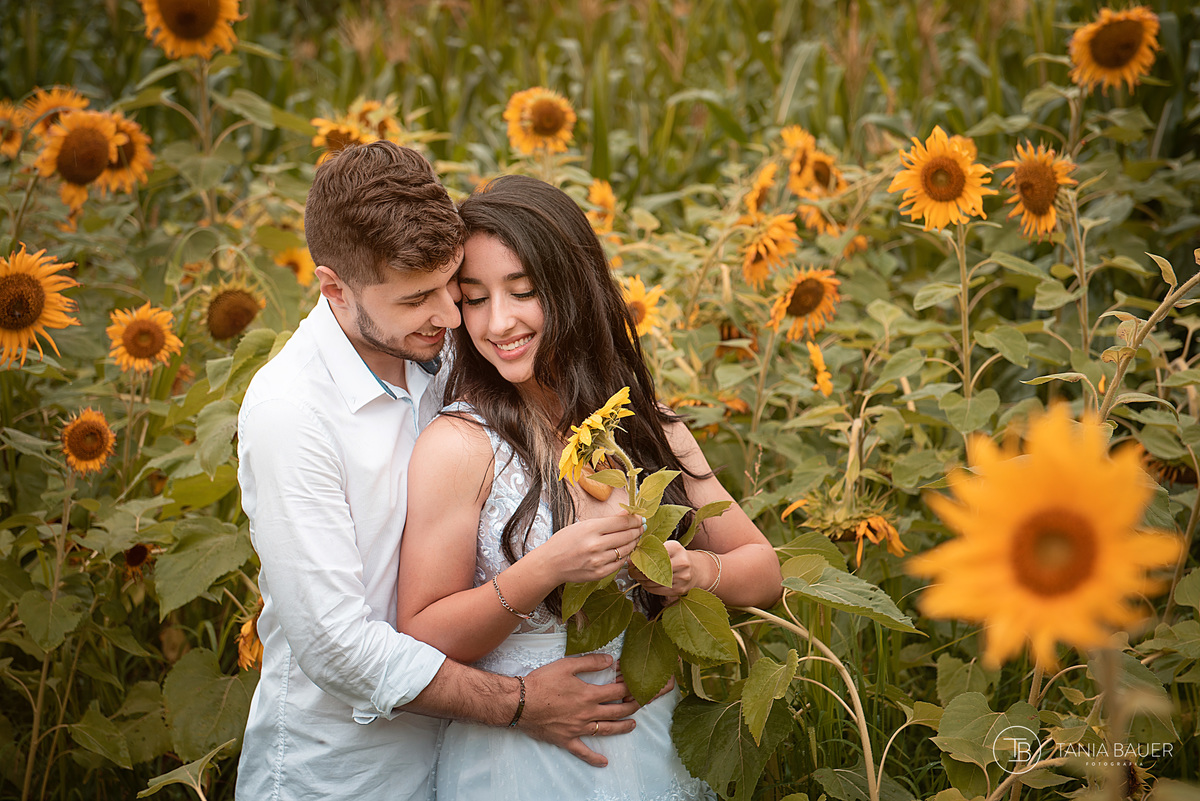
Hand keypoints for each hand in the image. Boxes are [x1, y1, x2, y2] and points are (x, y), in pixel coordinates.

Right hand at [519, 653, 639, 766]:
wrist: (520, 703)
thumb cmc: (542, 682)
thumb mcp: (567, 665)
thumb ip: (590, 662)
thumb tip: (610, 660)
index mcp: (589, 695)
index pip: (617, 692)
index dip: (628, 686)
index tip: (635, 683)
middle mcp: (587, 714)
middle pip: (617, 712)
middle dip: (632, 707)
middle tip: (641, 703)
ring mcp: (578, 729)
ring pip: (606, 730)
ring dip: (622, 727)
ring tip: (633, 724)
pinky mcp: (567, 739)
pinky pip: (583, 751)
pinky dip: (594, 758)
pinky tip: (604, 762)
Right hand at [536, 514, 642, 585]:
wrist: (550, 564)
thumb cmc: (564, 541)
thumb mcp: (583, 525)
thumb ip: (608, 520)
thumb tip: (628, 513)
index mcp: (590, 529)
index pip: (621, 522)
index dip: (635, 519)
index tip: (640, 518)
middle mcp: (595, 545)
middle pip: (626, 536)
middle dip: (637, 530)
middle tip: (641, 526)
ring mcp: (598, 561)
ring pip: (625, 550)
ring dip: (633, 543)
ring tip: (634, 537)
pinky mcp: (599, 574)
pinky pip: (620, 563)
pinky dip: (624, 556)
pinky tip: (624, 550)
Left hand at [630, 540, 701, 597]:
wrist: (696, 570)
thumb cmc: (678, 557)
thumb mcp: (668, 547)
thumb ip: (651, 550)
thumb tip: (630, 559)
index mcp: (677, 548)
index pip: (654, 553)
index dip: (640, 558)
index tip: (632, 559)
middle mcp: (682, 563)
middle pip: (653, 570)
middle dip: (638, 572)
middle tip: (632, 570)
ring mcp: (682, 578)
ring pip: (653, 582)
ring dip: (641, 580)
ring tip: (637, 576)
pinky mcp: (679, 590)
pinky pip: (657, 590)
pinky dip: (648, 587)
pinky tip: (646, 583)